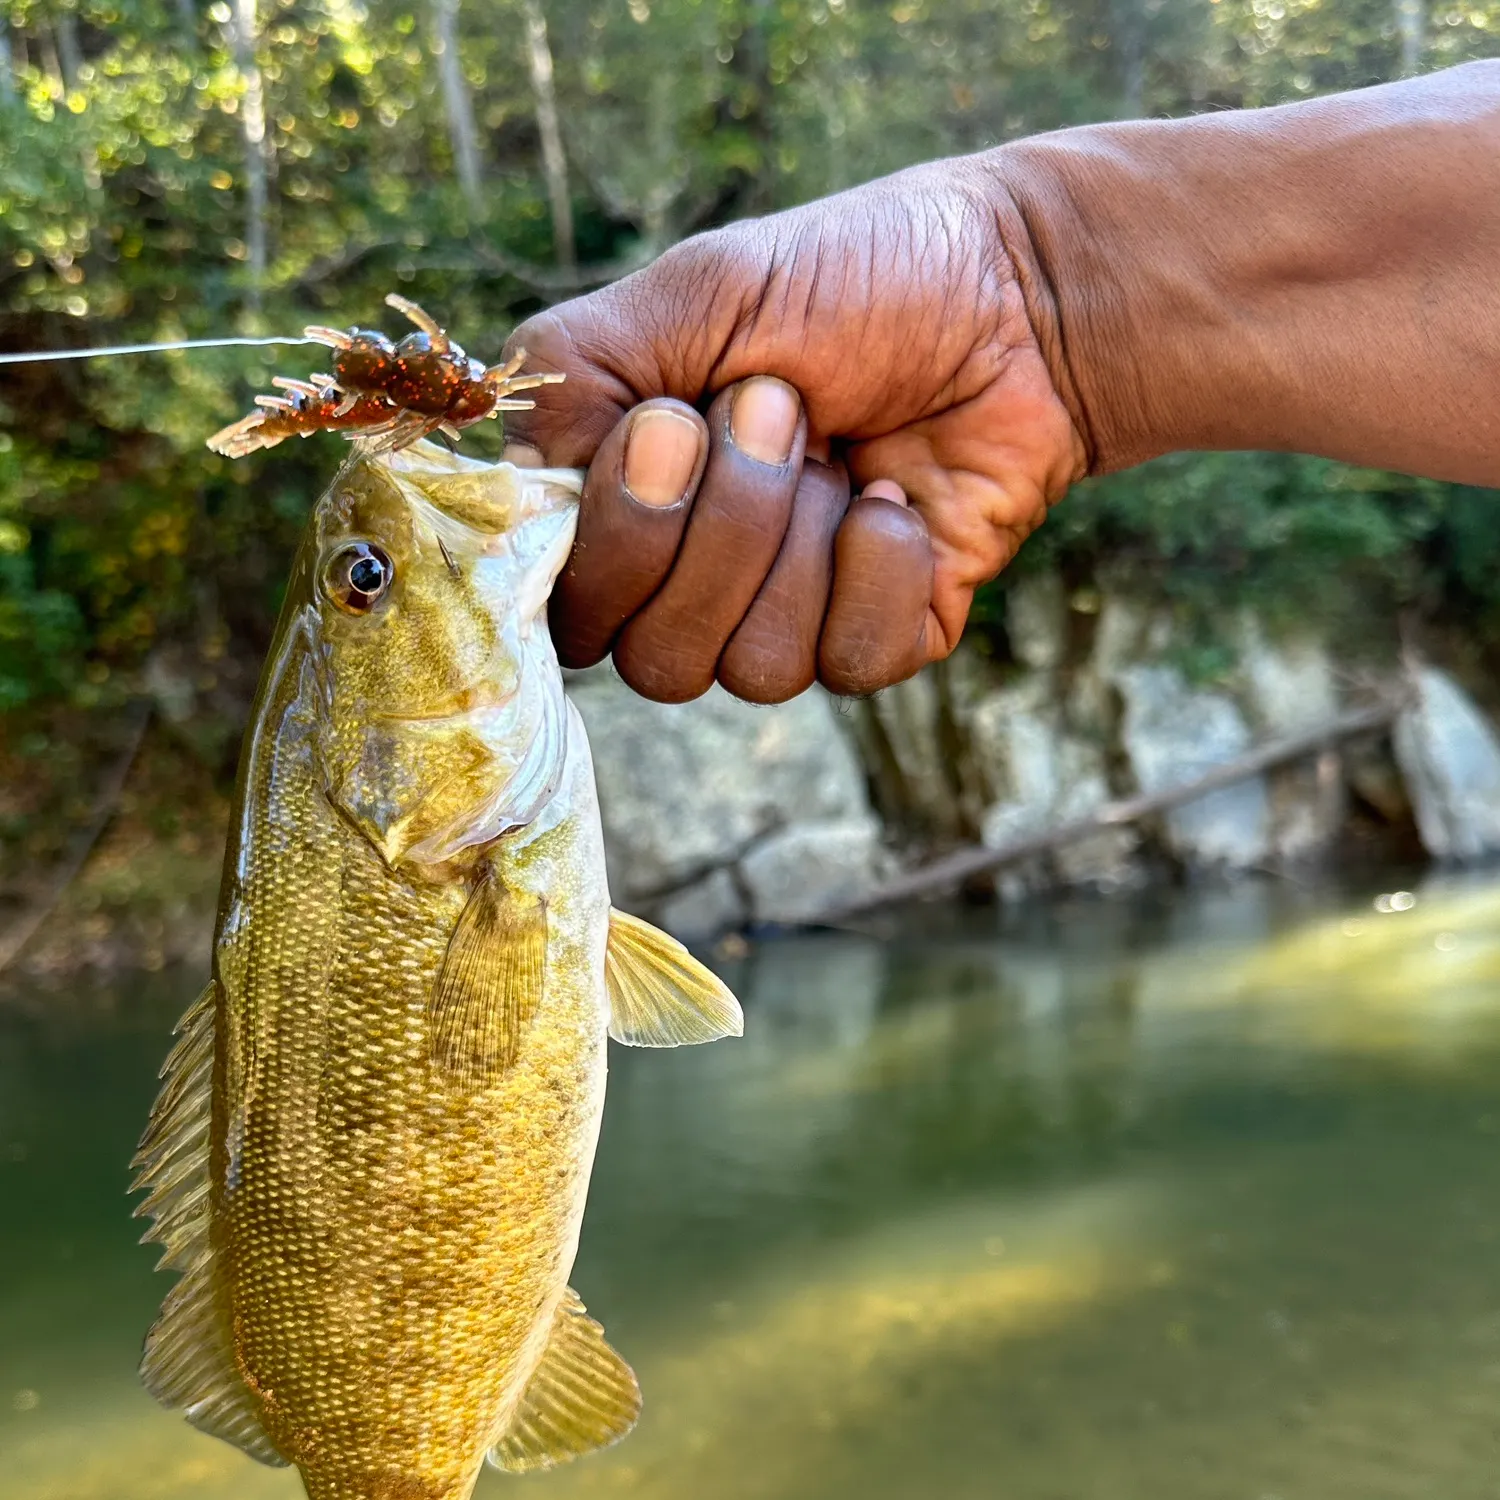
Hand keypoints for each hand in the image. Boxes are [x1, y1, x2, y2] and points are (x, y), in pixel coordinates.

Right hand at [502, 159, 1085, 703]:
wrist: (1013, 296)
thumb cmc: (847, 281)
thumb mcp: (692, 295)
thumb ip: (574, 378)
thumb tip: (518, 488)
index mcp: (628, 509)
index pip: (569, 613)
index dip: (618, 540)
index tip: (672, 425)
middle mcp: (695, 586)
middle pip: (657, 663)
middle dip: (728, 525)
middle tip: (783, 410)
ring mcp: (788, 620)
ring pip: (755, 668)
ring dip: (803, 540)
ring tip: (844, 450)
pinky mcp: (879, 639)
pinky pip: (852, 662)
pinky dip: (881, 566)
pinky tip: (897, 499)